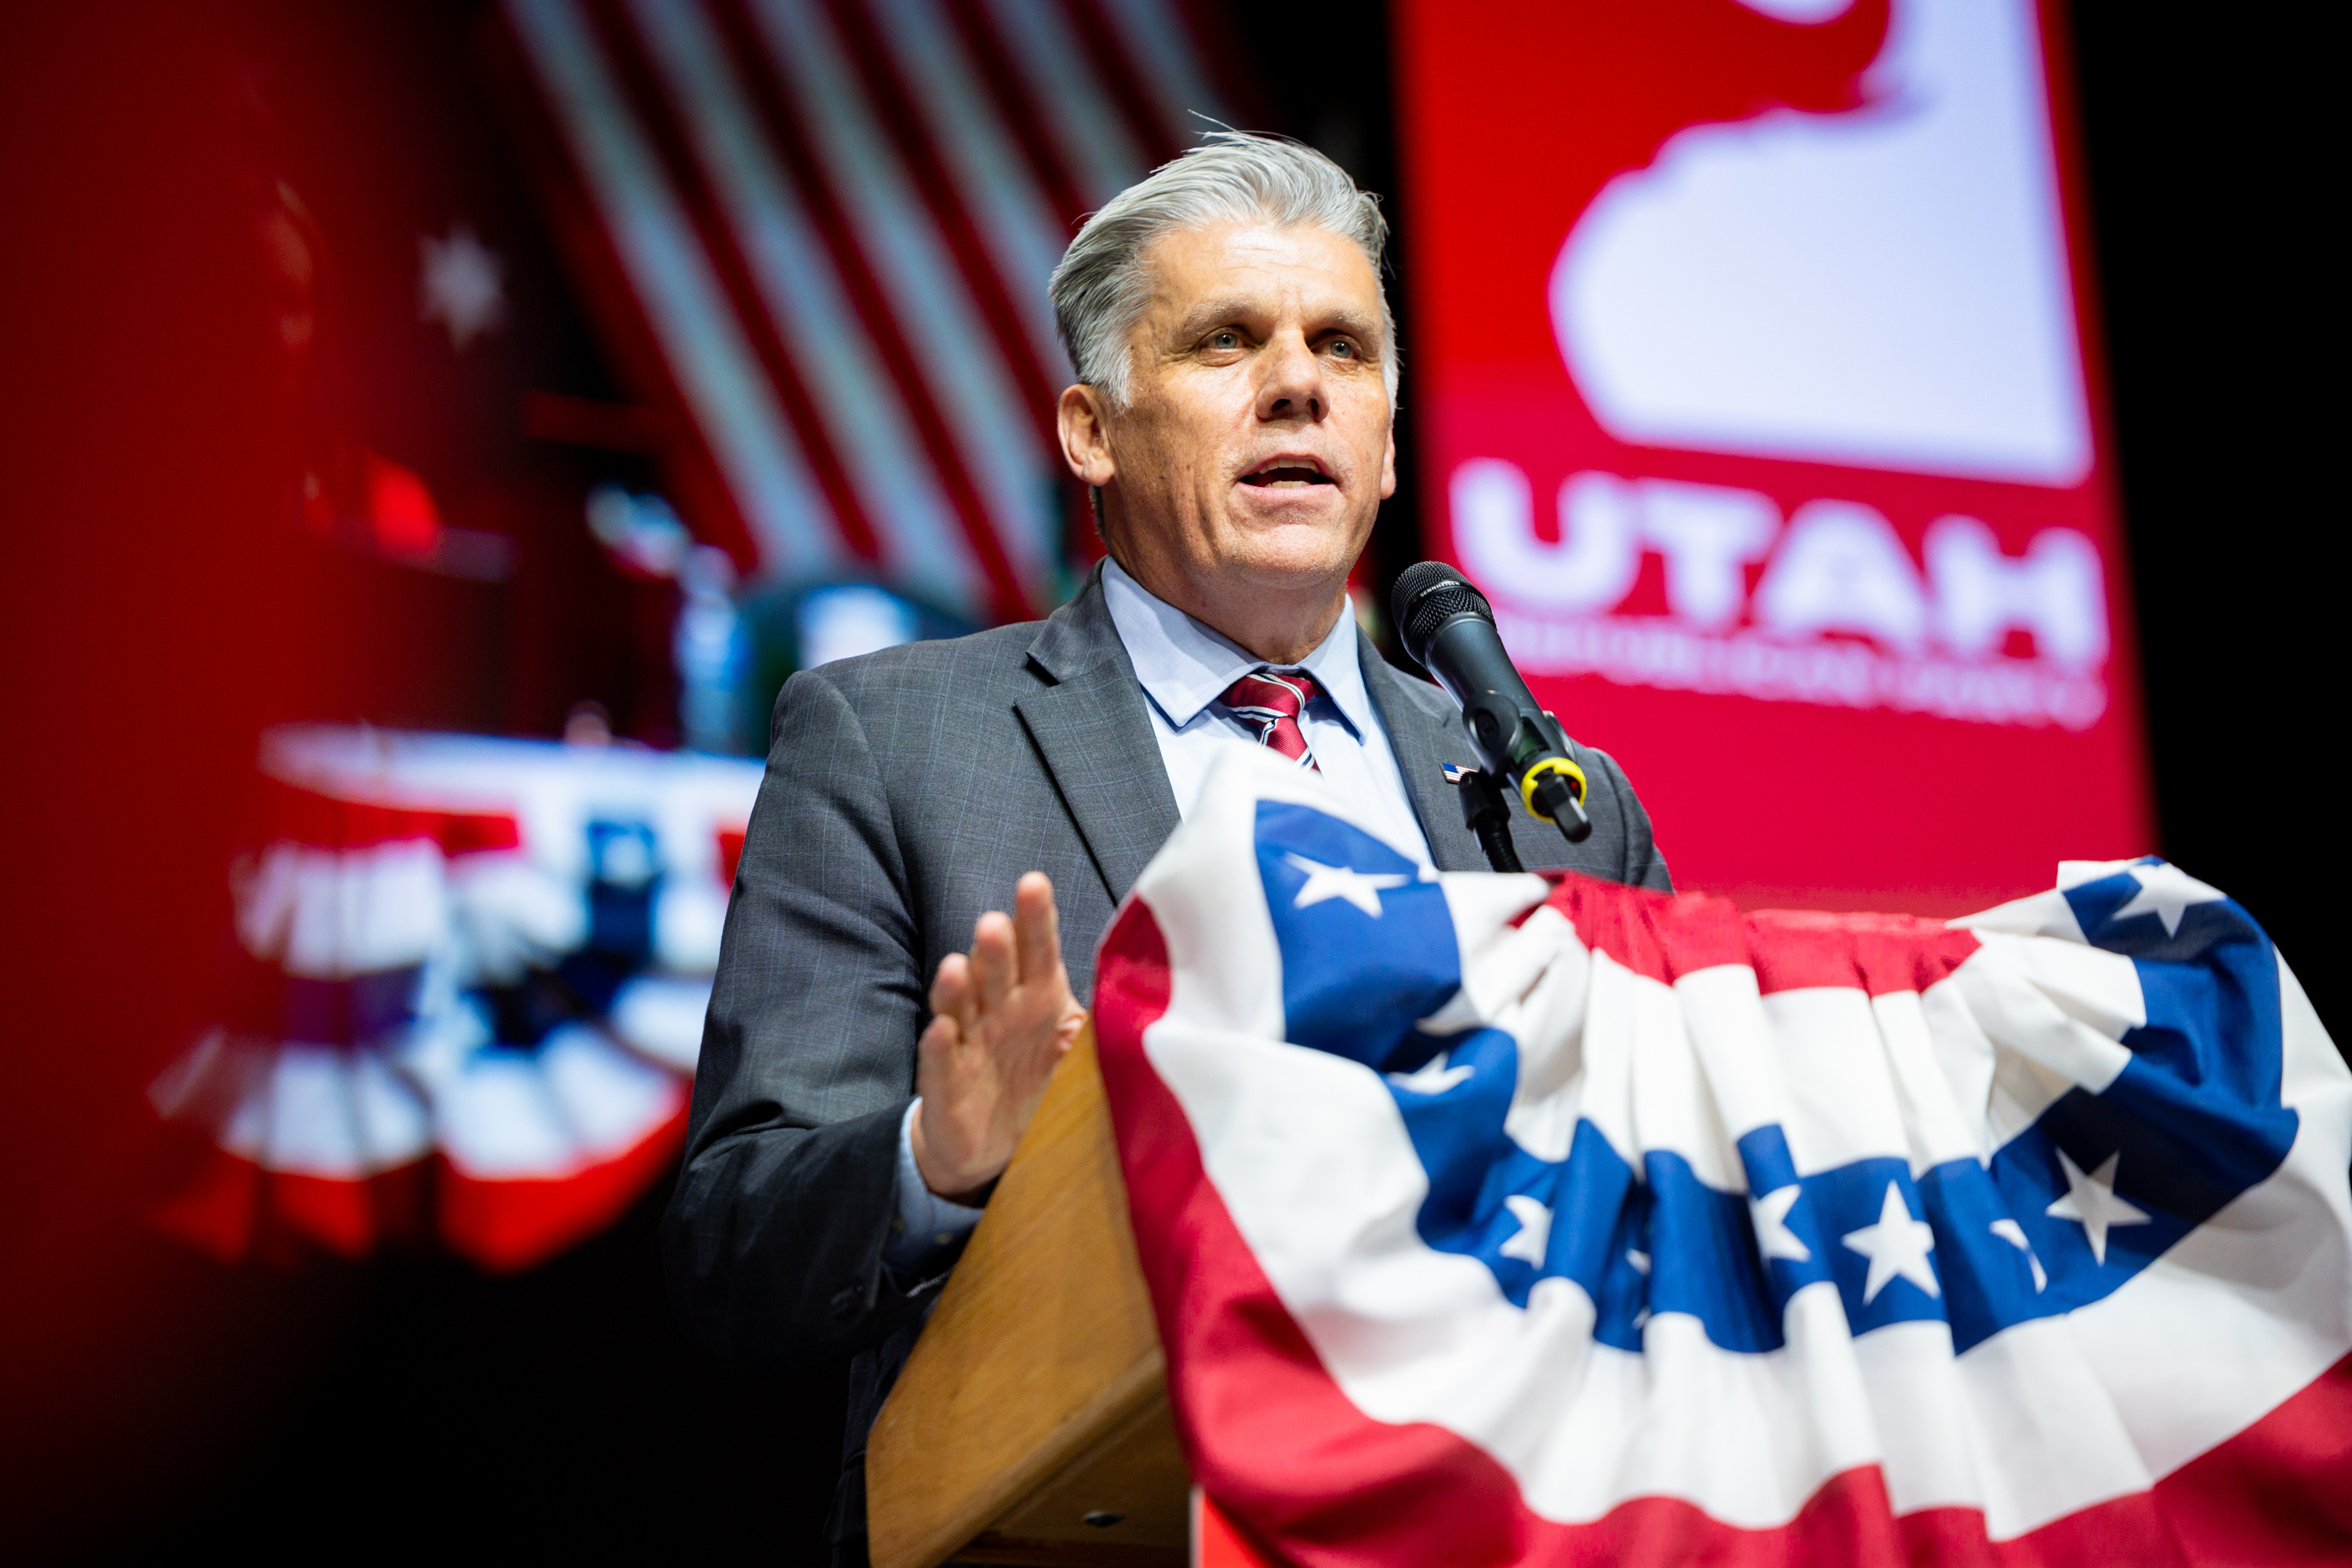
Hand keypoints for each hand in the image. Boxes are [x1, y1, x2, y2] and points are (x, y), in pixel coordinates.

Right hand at [910, 872, 1086, 1199]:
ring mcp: (969, 1042)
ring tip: (957, 966)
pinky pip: (940, 1060)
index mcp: (1037, 994)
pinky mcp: (945, 1081)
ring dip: (955, 986)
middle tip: (994, 924)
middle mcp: (999, 1009)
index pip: (1037, 949)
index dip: (1034, 918)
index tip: (1033, 884)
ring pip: (959, 1005)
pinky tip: (942, 1029)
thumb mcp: (1073, 1046)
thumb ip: (1097, 1020)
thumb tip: (1145, 991)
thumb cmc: (1035, 1077)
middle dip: (994, 948)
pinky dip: (938, 1045)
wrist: (988, 1142)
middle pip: (996, 970)